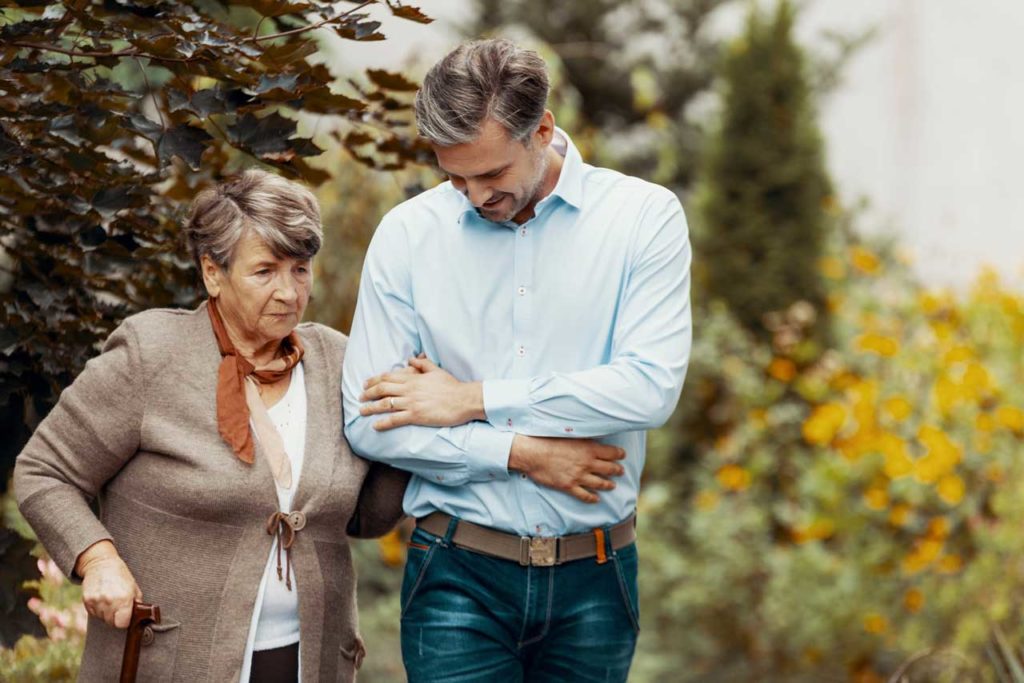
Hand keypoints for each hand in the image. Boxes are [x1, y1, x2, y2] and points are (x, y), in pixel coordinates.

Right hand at [75, 540, 141, 628]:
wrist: (101, 563)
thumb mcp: (133, 587)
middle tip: (118, 607)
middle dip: (116, 618)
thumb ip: (136, 603)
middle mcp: (109, 601)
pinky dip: (98, 609)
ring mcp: (96, 601)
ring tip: (110, 600)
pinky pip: (94, 613)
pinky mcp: (87, 601)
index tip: (126, 616)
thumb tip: (139, 617)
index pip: (122, 624)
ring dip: (106, 613)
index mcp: (124, 598)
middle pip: (112, 623)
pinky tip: (102, 599)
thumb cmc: (120, 574)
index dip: (125, 621)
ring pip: (102, 618)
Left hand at [360, 356, 483, 430]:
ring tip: (361, 411)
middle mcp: (409, 390)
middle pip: (382, 389)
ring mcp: (412, 403)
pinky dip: (383, 423)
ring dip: (370, 408)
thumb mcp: (436, 370)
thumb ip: (423, 364)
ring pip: (385, 404)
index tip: (365, 384)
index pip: (388, 377)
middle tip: (360, 397)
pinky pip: (395, 420)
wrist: (464, 400)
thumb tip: (411, 358)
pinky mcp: (416, 416)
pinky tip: (375, 426)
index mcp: (413, 378)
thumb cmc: (452, 386)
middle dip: (368, 393)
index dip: (374, 380)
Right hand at [509, 435, 625, 503]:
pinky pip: (585, 495)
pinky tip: (596, 499)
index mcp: (589, 448)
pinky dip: (592, 498)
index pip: (611, 452)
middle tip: (621, 471)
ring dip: (608, 484)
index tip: (623, 455)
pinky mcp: (569, 486)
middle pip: (609, 469)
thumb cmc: (548, 440)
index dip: (619, 454)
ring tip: (612, 485)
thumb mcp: (570, 435)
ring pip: (600, 483)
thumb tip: (592, 439)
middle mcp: (587, 463)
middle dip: (617, 470)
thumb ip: (584, 439)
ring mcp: (579, 476)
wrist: (533, 453)